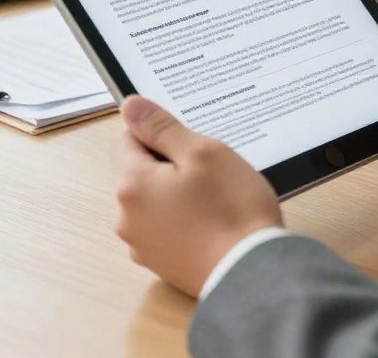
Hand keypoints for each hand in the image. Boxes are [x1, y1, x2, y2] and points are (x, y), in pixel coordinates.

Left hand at [113, 95, 282, 296]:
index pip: (129, 138)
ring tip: (215, 196)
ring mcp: (142, 244)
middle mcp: (127, 218)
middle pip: (141, 169)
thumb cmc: (231, 208)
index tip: (191, 141)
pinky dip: (184, 216)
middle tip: (210, 168)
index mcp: (131, 185)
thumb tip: (130, 106)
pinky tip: (213, 219)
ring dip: (179, 189)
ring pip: (155, 197)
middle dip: (171, 162)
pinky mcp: (161, 262)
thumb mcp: (201, 152)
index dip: (161, 132)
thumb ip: (162, 128)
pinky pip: (166, 224)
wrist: (251, 271)